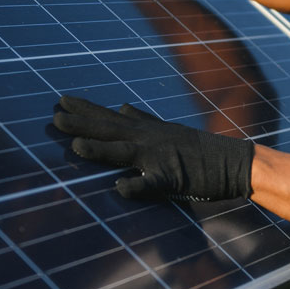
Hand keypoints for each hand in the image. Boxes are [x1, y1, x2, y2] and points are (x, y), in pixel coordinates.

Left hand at [53, 95, 253, 199]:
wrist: (235, 162)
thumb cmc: (198, 149)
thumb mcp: (167, 129)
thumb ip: (142, 119)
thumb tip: (122, 106)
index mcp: (146, 130)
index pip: (109, 117)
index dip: (85, 109)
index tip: (60, 101)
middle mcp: (149, 139)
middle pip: (110, 130)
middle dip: (81, 124)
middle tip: (54, 117)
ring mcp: (161, 157)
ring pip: (125, 152)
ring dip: (100, 149)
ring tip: (75, 147)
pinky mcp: (174, 178)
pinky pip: (152, 183)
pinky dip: (136, 185)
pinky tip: (120, 187)